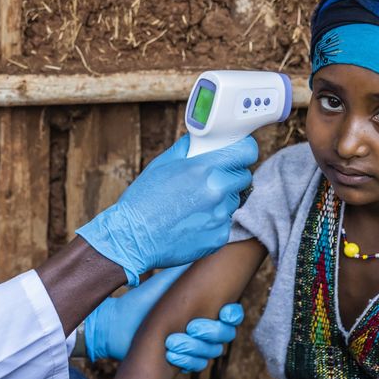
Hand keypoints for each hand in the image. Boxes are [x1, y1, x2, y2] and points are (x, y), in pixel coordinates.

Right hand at [76, 134, 255, 284]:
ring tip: (194, 205)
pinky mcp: (218, 238)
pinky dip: (212, 222)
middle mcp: (217, 192)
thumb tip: (200, 140)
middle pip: (243, 178)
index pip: (246, 152)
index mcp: (204, 169)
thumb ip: (186, 148)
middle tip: (212, 180)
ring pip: (233, 202)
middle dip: (231, 176)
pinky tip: (191, 222)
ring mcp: (219, 217)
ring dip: (221, 200)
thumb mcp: (161, 164)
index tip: (241, 151)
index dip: (245, 150)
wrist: (131, 238)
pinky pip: (224, 224)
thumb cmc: (142, 200)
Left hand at [84, 266, 244, 372]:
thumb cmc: (143, 300)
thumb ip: (189, 269)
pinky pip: (198, 366)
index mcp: (203, 306)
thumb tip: (211, 246)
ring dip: (194, 349)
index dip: (233, 315)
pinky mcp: (184, 361)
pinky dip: (186, 361)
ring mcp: (195, 345)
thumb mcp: (168, 282)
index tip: (223, 312)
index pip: (231, 314)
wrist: (118, 324)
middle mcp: (203, 326)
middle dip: (209, 332)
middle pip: (225, 335)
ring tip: (171, 343)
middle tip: (190, 328)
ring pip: (212, 352)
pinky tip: (170, 356)